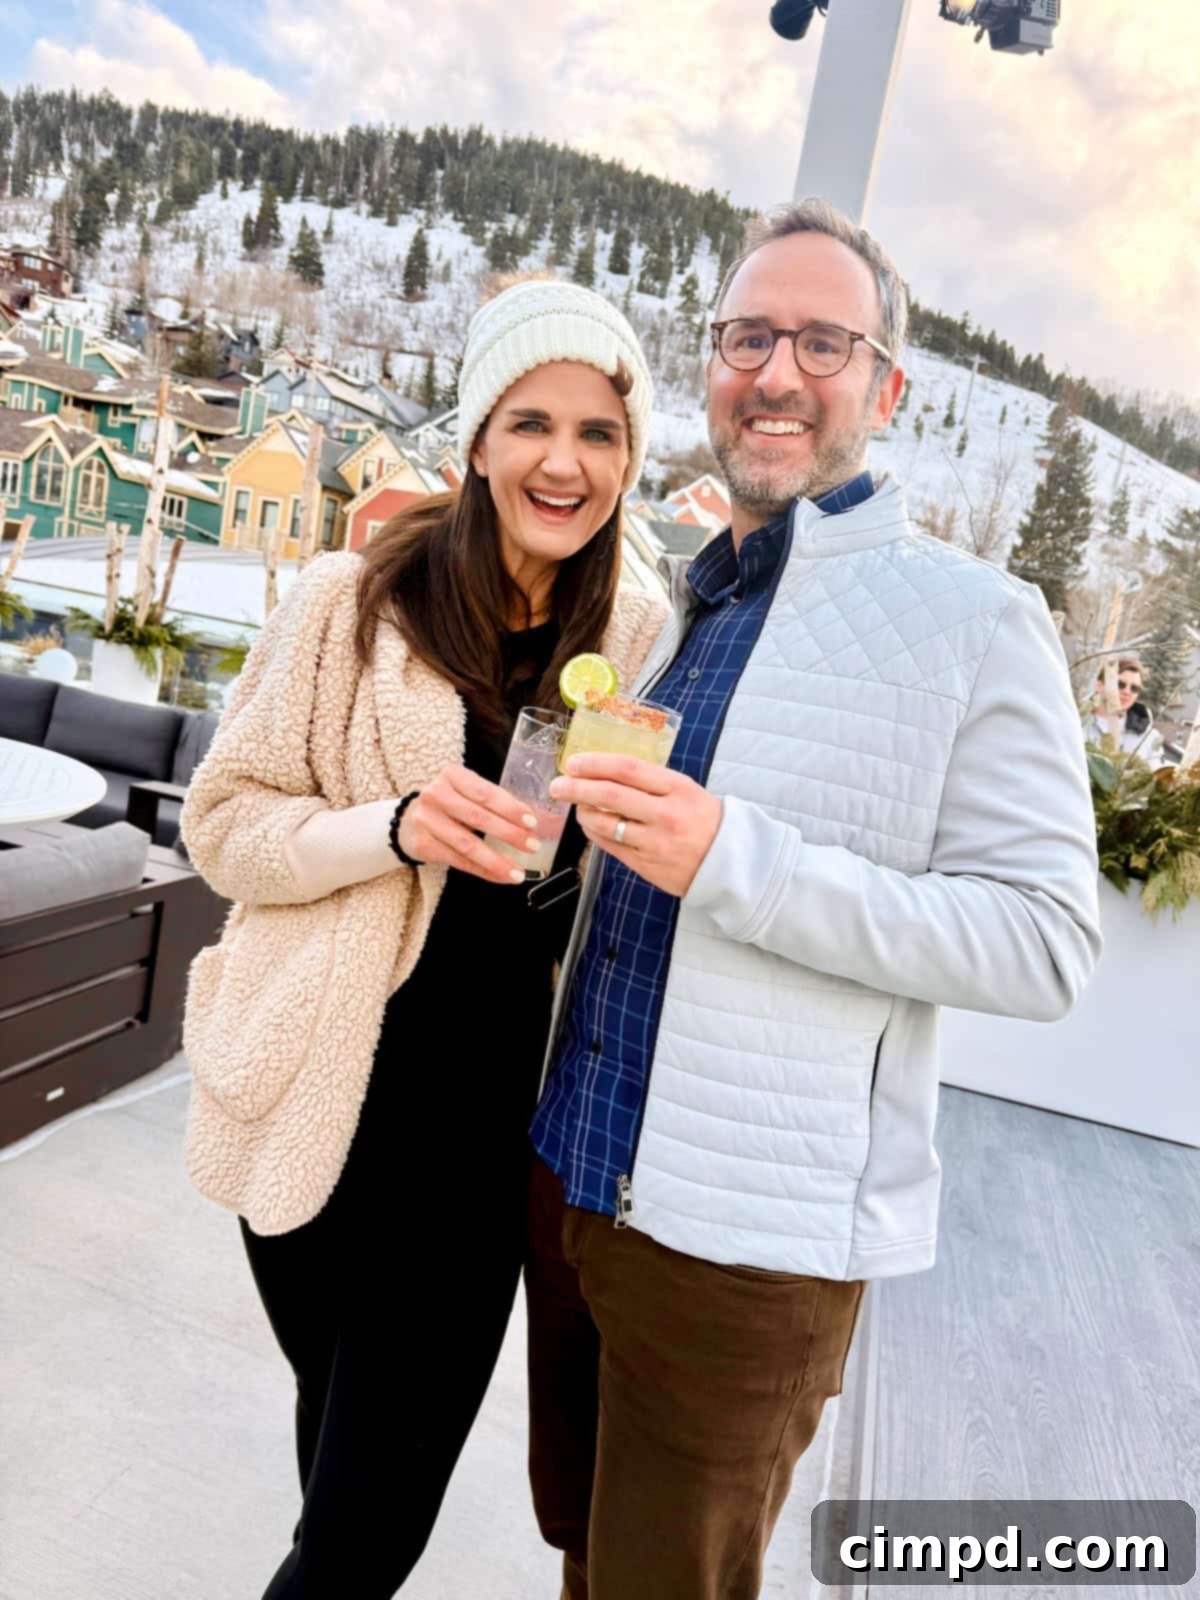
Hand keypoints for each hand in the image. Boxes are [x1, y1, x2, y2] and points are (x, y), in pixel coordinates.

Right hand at [399, 765, 541, 884]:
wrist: (407, 820)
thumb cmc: (448, 804)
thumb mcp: (465, 791)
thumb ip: (491, 801)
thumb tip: (530, 822)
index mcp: (452, 776)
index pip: (485, 793)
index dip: (510, 808)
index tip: (532, 822)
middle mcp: (436, 795)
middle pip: (478, 818)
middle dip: (509, 834)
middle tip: (532, 845)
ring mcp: (426, 821)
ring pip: (467, 845)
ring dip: (496, 861)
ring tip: (518, 872)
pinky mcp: (423, 845)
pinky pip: (459, 861)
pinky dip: (483, 871)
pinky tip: (500, 876)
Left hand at [549, 754, 721, 897]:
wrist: (729, 863)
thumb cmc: (703, 819)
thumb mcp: (686, 790)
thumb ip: (651, 781)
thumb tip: (605, 770)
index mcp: (677, 788)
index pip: (627, 769)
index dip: (596, 763)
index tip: (573, 762)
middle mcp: (665, 814)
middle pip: (609, 795)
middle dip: (577, 788)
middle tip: (557, 785)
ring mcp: (654, 842)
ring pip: (604, 823)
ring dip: (583, 812)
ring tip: (577, 806)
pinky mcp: (645, 865)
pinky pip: (609, 846)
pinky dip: (595, 832)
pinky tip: (591, 824)